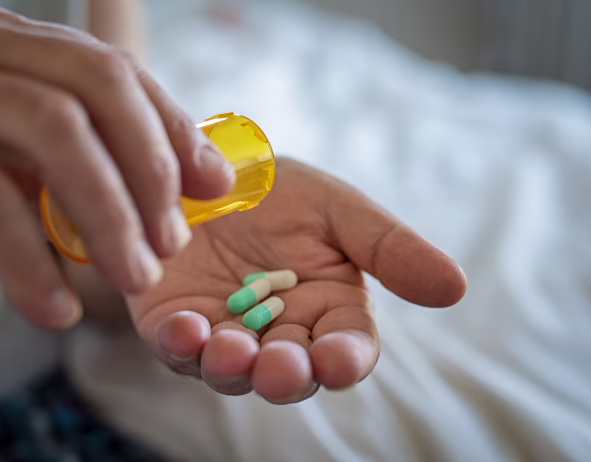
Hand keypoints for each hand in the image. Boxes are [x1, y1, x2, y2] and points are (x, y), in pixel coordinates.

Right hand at [0, 1, 233, 328]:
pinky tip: (53, 309)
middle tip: (170, 244)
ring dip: (108, 215)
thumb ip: (81, 155)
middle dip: (149, 169)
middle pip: (94, 87)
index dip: (173, 129)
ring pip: (52, 131)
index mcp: (8, 41)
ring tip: (133, 278)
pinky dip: (28, 259)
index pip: (112, 69)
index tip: (212, 188)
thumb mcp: (6, 146)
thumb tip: (184, 187)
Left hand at [128, 158, 466, 403]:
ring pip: (232, 369)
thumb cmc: (277, 190)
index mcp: (326, 308)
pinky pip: (175, 346)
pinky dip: (180, 344)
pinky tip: (184, 329)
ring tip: (231, 349)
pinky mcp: (173, 323)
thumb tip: (455, 287)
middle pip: (289, 371)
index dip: (343, 360)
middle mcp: (277, 332)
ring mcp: (223, 333)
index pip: (345, 348)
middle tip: (282, 367)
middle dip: (286, 375)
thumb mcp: (337, 208)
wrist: (206, 170)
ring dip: (232, 367)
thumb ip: (388, 248)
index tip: (337, 361)